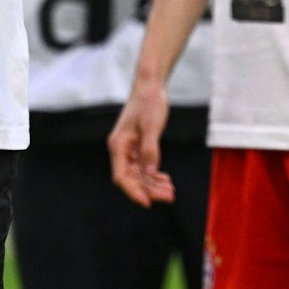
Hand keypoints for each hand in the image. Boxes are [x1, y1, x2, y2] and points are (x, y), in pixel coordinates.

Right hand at [108, 81, 176, 206]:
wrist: (151, 86)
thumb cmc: (149, 102)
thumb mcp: (152, 125)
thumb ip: (150, 150)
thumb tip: (150, 174)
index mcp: (118, 145)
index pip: (121, 176)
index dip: (133, 191)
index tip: (148, 203)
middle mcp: (121, 150)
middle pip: (131, 178)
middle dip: (149, 190)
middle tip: (169, 196)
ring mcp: (129, 149)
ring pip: (139, 174)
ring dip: (153, 184)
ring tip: (171, 192)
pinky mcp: (138, 147)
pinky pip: (143, 167)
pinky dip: (154, 175)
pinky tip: (166, 180)